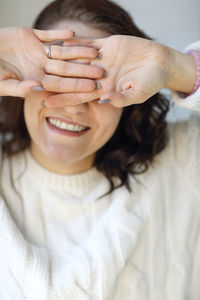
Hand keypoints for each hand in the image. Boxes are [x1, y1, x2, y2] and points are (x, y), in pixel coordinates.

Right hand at [0, 27, 103, 96]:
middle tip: (101, 71)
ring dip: (77, 51)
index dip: (77, 85)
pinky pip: (48, 35)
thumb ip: (18, 88)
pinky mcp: (31, 36)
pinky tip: (73, 34)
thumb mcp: (1, 83)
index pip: (61, 84)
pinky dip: (59, 34)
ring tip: (94, 51)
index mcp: (36, 80)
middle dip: (84, 70)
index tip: (93, 87)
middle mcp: (40, 67)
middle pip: (66, 69)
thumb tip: (38, 89)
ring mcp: (37, 52)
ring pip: (62, 51)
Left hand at [45, 35, 195, 107]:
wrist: (160, 63)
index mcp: (105, 90)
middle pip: (73, 79)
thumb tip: (104, 100)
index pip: (79, 97)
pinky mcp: (107, 46)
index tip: (46, 105)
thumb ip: (122, 98)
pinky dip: (76, 42)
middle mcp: (99, 77)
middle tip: (35, 82)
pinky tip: (61, 41)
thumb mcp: (138, 93)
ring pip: (77, 60)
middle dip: (55, 81)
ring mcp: (102, 61)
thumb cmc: (152, 82)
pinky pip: (88, 43)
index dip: (63, 100)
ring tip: (42, 58)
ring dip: (61, 59)